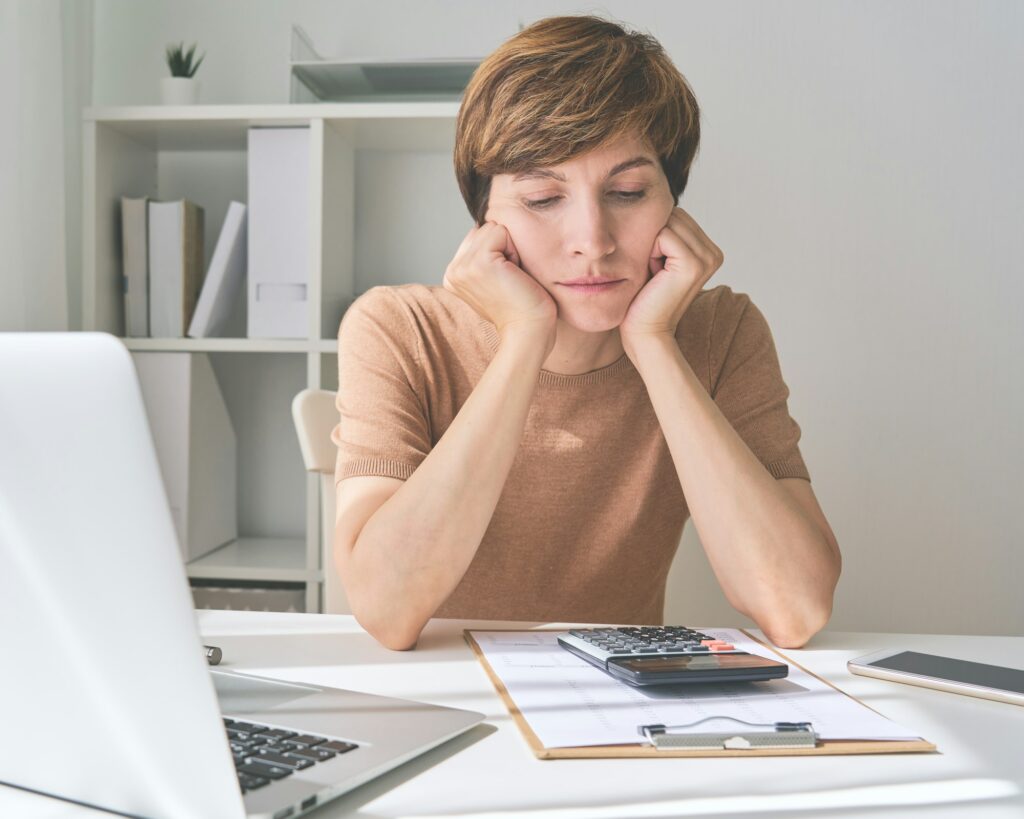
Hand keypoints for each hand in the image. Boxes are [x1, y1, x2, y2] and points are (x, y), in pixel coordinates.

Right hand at [444, 222, 556, 349]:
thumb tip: (491, 227)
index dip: (499, 251)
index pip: (477, 236)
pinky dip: (515, 250)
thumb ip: (484, 257)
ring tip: (512, 277)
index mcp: (453, 275)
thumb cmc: (521, 308)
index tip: (504, 280)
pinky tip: (515, 274)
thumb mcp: (494, 280)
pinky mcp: (479, 262)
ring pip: (492, 228)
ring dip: (510, 249)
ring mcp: (463, 266)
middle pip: (483, 228)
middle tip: (509, 279)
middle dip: (503, 247)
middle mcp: (452, 270)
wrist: (528, 331)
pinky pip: (501, 231)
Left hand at [620, 207, 723, 358]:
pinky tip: (653, 274)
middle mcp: (714, 252)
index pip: (676, 215)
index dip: (656, 235)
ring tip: (654, 273)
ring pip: (667, 222)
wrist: (645, 332)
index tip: (654, 265)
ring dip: (650, 244)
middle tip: (653, 270)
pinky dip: (649, 252)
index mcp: (709, 250)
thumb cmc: (643, 298)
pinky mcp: (694, 264)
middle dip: (653, 237)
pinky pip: (663, 234)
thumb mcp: (656, 259)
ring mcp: (707, 257)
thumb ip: (664, 233)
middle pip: (673, 214)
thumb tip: (653, 200)